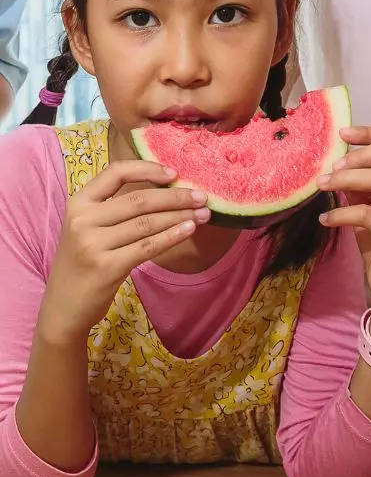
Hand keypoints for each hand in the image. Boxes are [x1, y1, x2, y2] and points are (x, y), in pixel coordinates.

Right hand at [40, 161, 209, 345]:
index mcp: (78, 202)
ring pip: (147, 223)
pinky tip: (189, 230)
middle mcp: (82, 219)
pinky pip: (147, 246)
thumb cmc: (83, 262)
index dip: (147, 168)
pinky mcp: (106, 267)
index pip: (115, 172)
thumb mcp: (87, 228)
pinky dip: (172, 236)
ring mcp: (93, 244)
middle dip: (175, 197)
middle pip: (139, 199)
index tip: (174, 173)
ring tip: (203, 214)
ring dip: (180, 216)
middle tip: (202, 197)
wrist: (62, 308)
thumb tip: (166, 192)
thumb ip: (114, 209)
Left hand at [317, 127, 370, 346]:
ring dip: (346, 179)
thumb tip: (336, 164)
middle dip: (361, 152)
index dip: (370, 134)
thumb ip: (360, 187)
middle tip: (334, 164)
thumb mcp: (370, 209)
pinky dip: (340, 213)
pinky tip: (326, 219)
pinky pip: (366, 213)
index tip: (342, 133)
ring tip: (323, 186)